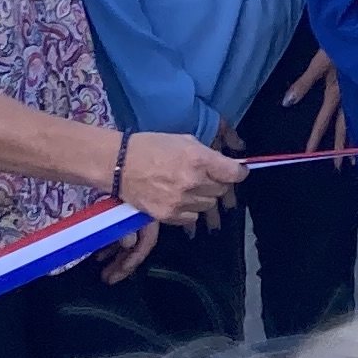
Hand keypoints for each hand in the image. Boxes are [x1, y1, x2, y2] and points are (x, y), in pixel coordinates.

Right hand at [115, 130, 247, 228]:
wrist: (118, 165)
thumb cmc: (149, 147)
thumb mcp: (183, 140)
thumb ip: (207, 154)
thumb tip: (227, 166)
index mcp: (198, 159)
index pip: (234, 173)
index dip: (238, 172)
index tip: (237, 172)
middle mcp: (192, 182)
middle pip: (222, 190)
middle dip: (217, 183)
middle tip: (203, 176)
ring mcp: (180, 201)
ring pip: (208, 205)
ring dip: (203, 197)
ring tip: (187, 187)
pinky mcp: (168, 215)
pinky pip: (192, 218)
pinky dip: (189, 210)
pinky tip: (178, 198)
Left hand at [281, 46, 348, 152]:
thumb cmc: (340, 43)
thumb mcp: (319, 62)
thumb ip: (304, 83)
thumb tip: (287, 103)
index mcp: (336, 92)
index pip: (324, 121)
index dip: (315, 137)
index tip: (310, 155)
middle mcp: (349, 98)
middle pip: (344, 128)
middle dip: (341, 149)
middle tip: (340, 168)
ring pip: (357, 123)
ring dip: (355, 141)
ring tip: (356, 159)